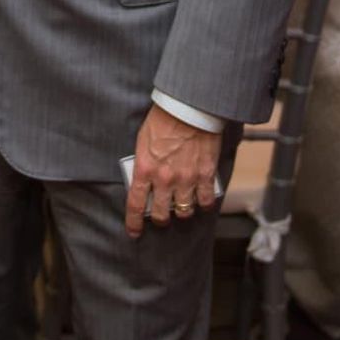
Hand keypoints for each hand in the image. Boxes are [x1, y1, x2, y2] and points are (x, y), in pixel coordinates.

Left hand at [124, 104, 221, 238]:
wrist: (189, 107)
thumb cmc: (163, 119)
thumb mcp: (143, 140)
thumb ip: (144, 163)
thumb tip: (144, 178)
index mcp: (145, 169)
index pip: (135, 204)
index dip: (133, 222)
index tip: (134, 232)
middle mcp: (165, 179)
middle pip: (161, 214)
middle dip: (160, 219)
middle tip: (162, 216)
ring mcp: (186, 179)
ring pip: (184, 211)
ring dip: (182, 211)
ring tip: (182, 205)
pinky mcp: (205, 175)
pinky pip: (206, 200)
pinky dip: (204, 203)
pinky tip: (202, 199)